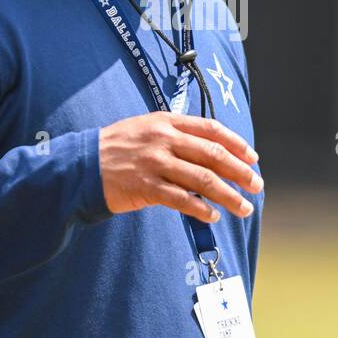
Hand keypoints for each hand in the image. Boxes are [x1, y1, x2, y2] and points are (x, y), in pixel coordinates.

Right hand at [98, 112, 262, 222]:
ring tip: (242, 208)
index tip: (252, 158)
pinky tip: (212, 216)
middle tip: (256, 185)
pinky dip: (201, 209)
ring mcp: (155, 163)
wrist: (81, 165)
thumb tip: (211, 155)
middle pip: (213, 154)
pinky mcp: (145, 186)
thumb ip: (176, 136)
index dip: (236, 144)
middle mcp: (163, 139)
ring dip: (228, 195)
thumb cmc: (117, 149)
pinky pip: (181, 199)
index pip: (211, 129)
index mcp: (166, 121)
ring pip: (203, 179)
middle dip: (240, 171)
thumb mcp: (146, 129)